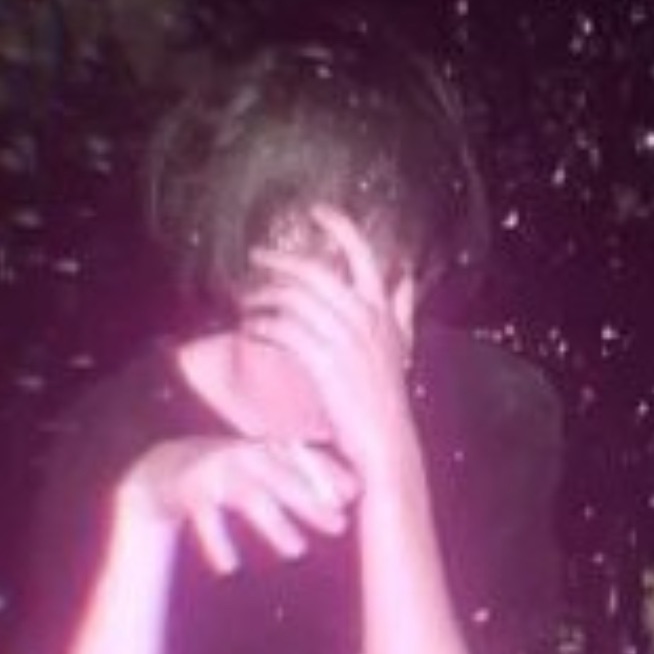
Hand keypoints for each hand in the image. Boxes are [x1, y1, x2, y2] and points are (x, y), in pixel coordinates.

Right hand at [125, 433, 356, 576]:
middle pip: (283, 477)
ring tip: (297, 551)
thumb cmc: (231, 473)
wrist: (164, 469)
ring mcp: (215, 470)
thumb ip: (306, 478)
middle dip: (312, 501)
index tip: (355, 497)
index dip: (330, 473)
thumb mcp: (267, 470)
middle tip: (339, 527)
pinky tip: (230, 569)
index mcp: (266, 447)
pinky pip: (206, 519)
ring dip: (275, 523)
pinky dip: (217, 544)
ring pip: (249, 497)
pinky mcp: (189, 491)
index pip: (303, 457)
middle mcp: (243, 453)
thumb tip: (357, 492)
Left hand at [244, 209, 420, 486]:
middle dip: (282, 259)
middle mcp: (365, 318)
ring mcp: (344, 339)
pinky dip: (264, 327)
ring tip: (247, 301)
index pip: (363, 254)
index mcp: (382, 311)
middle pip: (316, 271)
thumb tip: (406, 278)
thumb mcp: (401, 346)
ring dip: (265, 296)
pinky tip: (252, 331)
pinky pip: (285, 331)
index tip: (316, 211)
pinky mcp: (324, 362)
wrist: (385, 441)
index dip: (339, 225)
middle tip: (258, 256)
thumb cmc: (388, 397)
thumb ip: (403, 309)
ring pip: (294, 300)